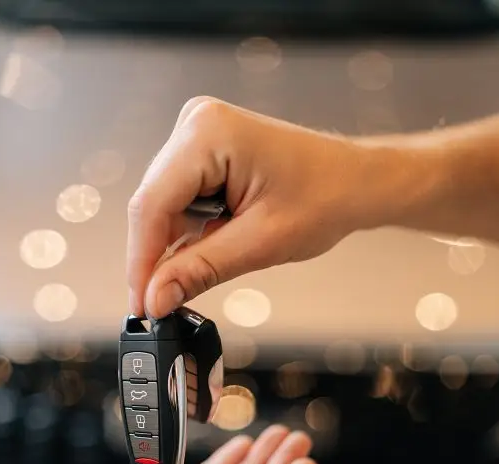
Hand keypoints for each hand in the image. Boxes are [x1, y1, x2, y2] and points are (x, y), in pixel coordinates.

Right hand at [126, 97, 395, 318]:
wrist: (357, 182)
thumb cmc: (326, 197)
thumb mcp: (261, 243)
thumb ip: (200, 269)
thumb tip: (154, 298)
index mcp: (208, 133)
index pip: (152, 205)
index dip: (142, 261)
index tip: (141, 305)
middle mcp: (196, 124)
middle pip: (153, 205)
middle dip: (159, 256)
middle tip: (164, 304)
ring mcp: (198, 134)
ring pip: (163, 207)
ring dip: (179, 244)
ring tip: (221, 257)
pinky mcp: (203, 151)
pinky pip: (179, 200)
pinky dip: (192, 231)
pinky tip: (217, 243)